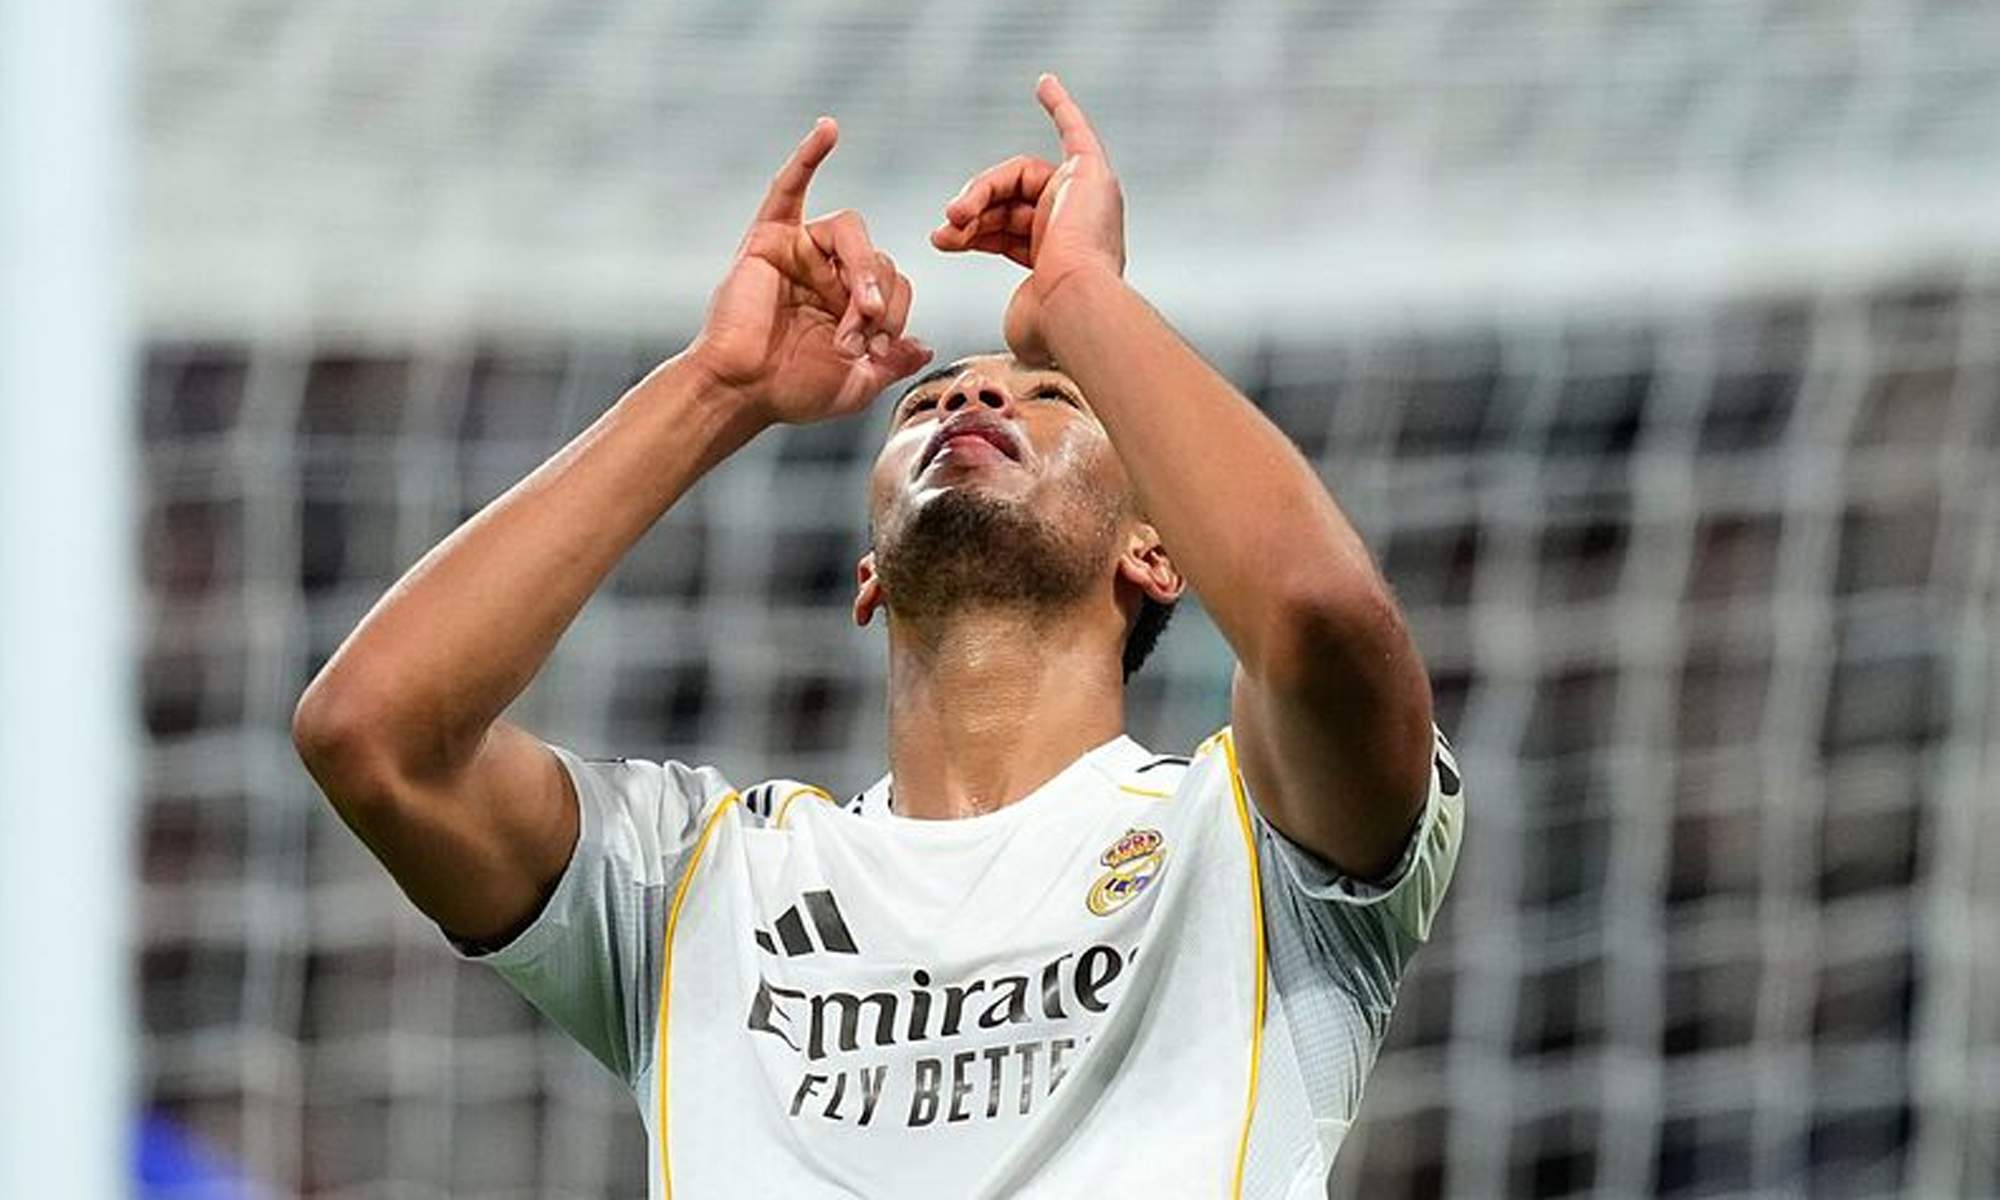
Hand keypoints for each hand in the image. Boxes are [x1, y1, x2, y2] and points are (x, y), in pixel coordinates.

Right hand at [689, 118, 931, 424]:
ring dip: (864, 269)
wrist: (742, 391)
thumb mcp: (856, 384)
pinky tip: (828, 130)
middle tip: (864, 336)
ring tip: (861, 309)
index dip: (896, 315)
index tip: (878, 352)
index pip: (896, 286)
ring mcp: (801, 252)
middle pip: (879, 258)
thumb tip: (925, 346)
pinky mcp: (770, 238)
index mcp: (850, 303)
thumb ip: (892, 363)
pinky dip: (808, 156)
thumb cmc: (791, 391)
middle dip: (879, 299)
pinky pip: (790, 187)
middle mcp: (828, 273)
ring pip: (851, 233)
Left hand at [929, 75, 1123, 363]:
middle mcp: (1079, 226)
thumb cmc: (1054, 324)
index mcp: (1065, 260)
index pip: (1008, 231)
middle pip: (1008, 202)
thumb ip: (1022, 304)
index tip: (944, 239)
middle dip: (971, 214)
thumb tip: (1020, 322)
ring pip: (1017, 178)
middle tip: (943, 232)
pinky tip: (1043, 85)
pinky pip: (1075, 129)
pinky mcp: (1091, 173)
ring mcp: (1088, 197)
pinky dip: (1061, 106)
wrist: (1075, 306)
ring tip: (955, 214)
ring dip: (980, 193)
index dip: (974, 232)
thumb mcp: (1025, 311)